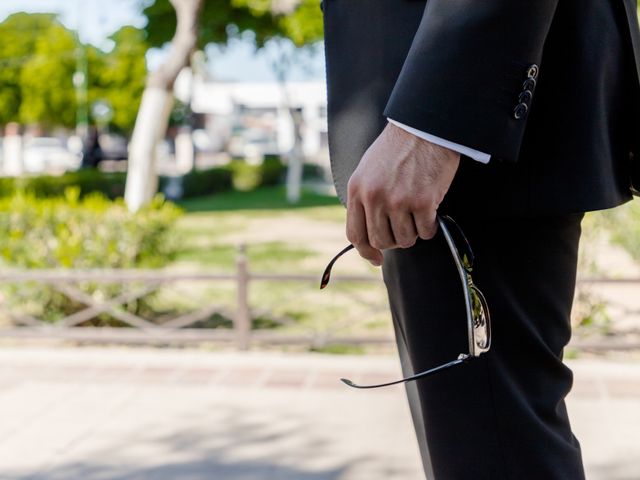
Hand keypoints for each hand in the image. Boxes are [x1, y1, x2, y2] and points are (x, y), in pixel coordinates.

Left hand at [345, 122, 460, 265]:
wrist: (424, 127)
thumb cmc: (398, 148)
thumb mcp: (368, 170)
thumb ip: (364, 198)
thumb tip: (368, 230)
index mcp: (357, 190)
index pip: (355, 233)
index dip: (365, 252)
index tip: (375, 259)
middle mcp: (374, 198)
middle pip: (381, 241)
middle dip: (393, 241)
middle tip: (403, 229)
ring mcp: (398, 201)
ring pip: (404, 239)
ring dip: (413, 233)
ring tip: (417, 215)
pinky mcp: (423, 202)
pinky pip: (426, 232)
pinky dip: (430, 227)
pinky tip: (431, 212)